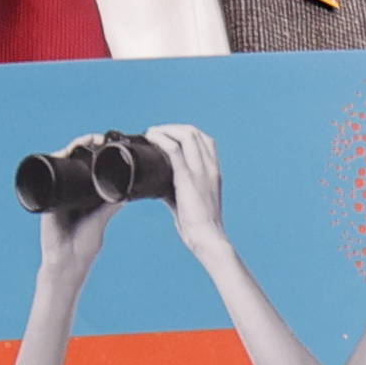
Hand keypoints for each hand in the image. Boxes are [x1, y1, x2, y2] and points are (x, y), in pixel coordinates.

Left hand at [145, 119, 228, 239]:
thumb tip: (155, 183)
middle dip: (172, 128)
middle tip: (156, 134)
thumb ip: (177, 187)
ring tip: (152, 133)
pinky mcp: (188, 178)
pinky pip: (175, 150)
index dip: (185, 133)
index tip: (168, 137)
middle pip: (194, 132)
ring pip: (186, 135)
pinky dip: (161, 139)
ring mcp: (201, 171)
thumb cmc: (198, 223)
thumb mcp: (190, 199)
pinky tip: (152, 137)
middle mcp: (210, 166)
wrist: (207, 236)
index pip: (204, 140)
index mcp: (213, 171)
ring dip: (166, 129)